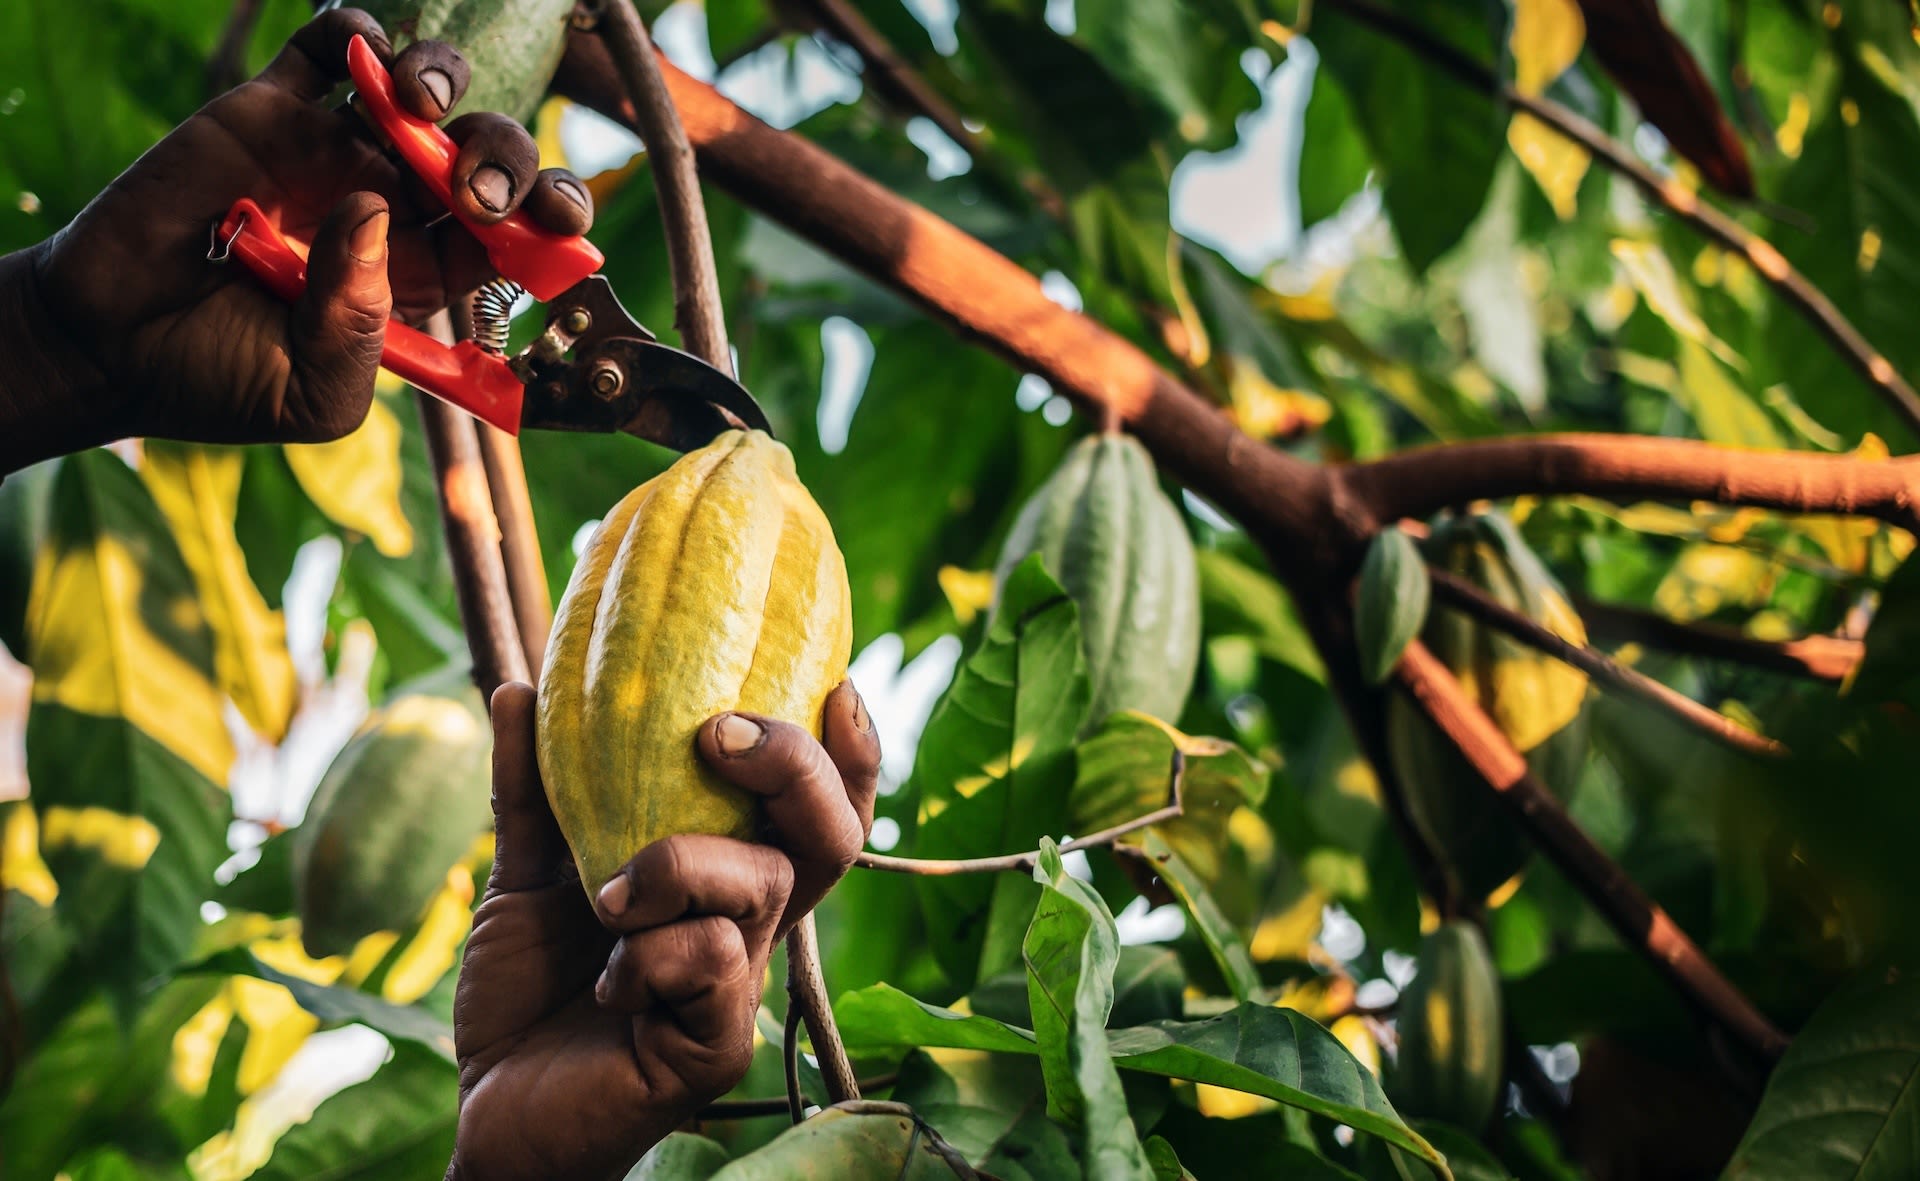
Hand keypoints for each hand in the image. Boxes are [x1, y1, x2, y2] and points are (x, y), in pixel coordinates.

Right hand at [7, 8, 592, 467]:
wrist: (110, 346)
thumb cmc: (220, 381)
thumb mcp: (313, 395)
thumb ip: (359, 332)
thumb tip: (371, 216)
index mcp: (423, 279)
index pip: (513, 238)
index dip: (549, 223)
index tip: (558, 228)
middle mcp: (392, 210)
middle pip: (483, 160)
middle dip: (508, 160)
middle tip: (481, 190)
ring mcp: (335, 154)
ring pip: (422, 94)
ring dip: (442, 84)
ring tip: (419, 111)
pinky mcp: (269, 111)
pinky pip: (329, 49)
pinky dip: (358, 33)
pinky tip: (369, 53)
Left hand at [448, 682, 879, 1180]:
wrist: (493, 1111)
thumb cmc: (528, 995)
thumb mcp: (525, 877)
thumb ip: (531, 792)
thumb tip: (519, 687)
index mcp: (724, 878)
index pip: (815, 807)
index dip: (846, 751)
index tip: (835, 683)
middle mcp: (750, 925)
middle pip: (831, 833)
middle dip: (792, 765)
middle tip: (716, 735)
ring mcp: (742, 985)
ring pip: (765, 885)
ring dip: (680, 867)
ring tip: (607, 896)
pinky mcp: (718, 1043)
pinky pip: (714, 961)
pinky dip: (651, 955)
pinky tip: (609, 987)